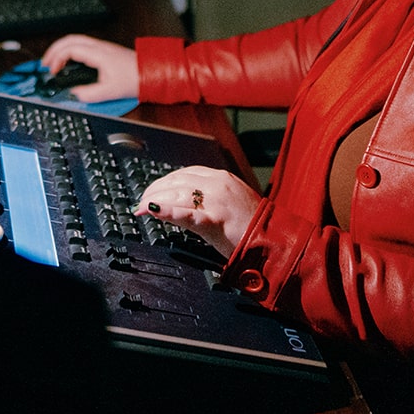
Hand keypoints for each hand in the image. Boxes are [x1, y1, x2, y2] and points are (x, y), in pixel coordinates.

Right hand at [40, 34, 137, 101]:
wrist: (151, 73)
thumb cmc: (135, 79)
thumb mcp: (109, 92)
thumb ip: (88, 94)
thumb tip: (74, 94)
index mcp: (98, 53)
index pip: (70, 49)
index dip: (56, 58)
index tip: (52, 71)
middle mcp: (99, 47)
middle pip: (70, 39)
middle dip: (53, 50)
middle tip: (44, 64)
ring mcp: (102, 47)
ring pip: (76, 40)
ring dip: (61, 49)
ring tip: (53, 62)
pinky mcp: (105, 51)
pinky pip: (82, 45)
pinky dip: (70, 50)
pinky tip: (68, 61)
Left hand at [134, 166, 260, 258]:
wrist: (273, 240)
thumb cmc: (251, 226)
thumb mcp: (227, 204)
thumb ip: (206, 198)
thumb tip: (179, 202)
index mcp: (221, 178)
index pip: (184, 173)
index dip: (163, 182)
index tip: (150, 192)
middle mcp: (218, 184)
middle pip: (177, 181)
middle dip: (154, 191)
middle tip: (140, 202)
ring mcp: (218, 200)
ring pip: (178, 194)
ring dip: (154, 201)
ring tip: (141, 208)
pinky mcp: (216, 219)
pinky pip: (187, 213)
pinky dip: (167, 211)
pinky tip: (152, 211)